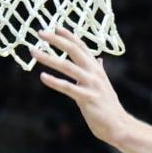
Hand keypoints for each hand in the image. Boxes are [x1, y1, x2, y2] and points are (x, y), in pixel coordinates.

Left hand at [34, 28, 130, 145]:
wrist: (118, 125)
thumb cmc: (107, 106)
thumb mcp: (103, 84)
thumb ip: (99, 70)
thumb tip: (99, 59)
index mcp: (97, 68)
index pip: (81, 46)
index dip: (68, 35)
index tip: (55, 27)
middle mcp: (95, 73)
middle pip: (74, 50)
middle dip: (56, 40)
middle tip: (40, 32)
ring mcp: (92, 85)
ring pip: (67, 66)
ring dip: (49, 57)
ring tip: (33, 51)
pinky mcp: (88, 98)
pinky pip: (68, 88)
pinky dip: (55, 82)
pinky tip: (43, 77)